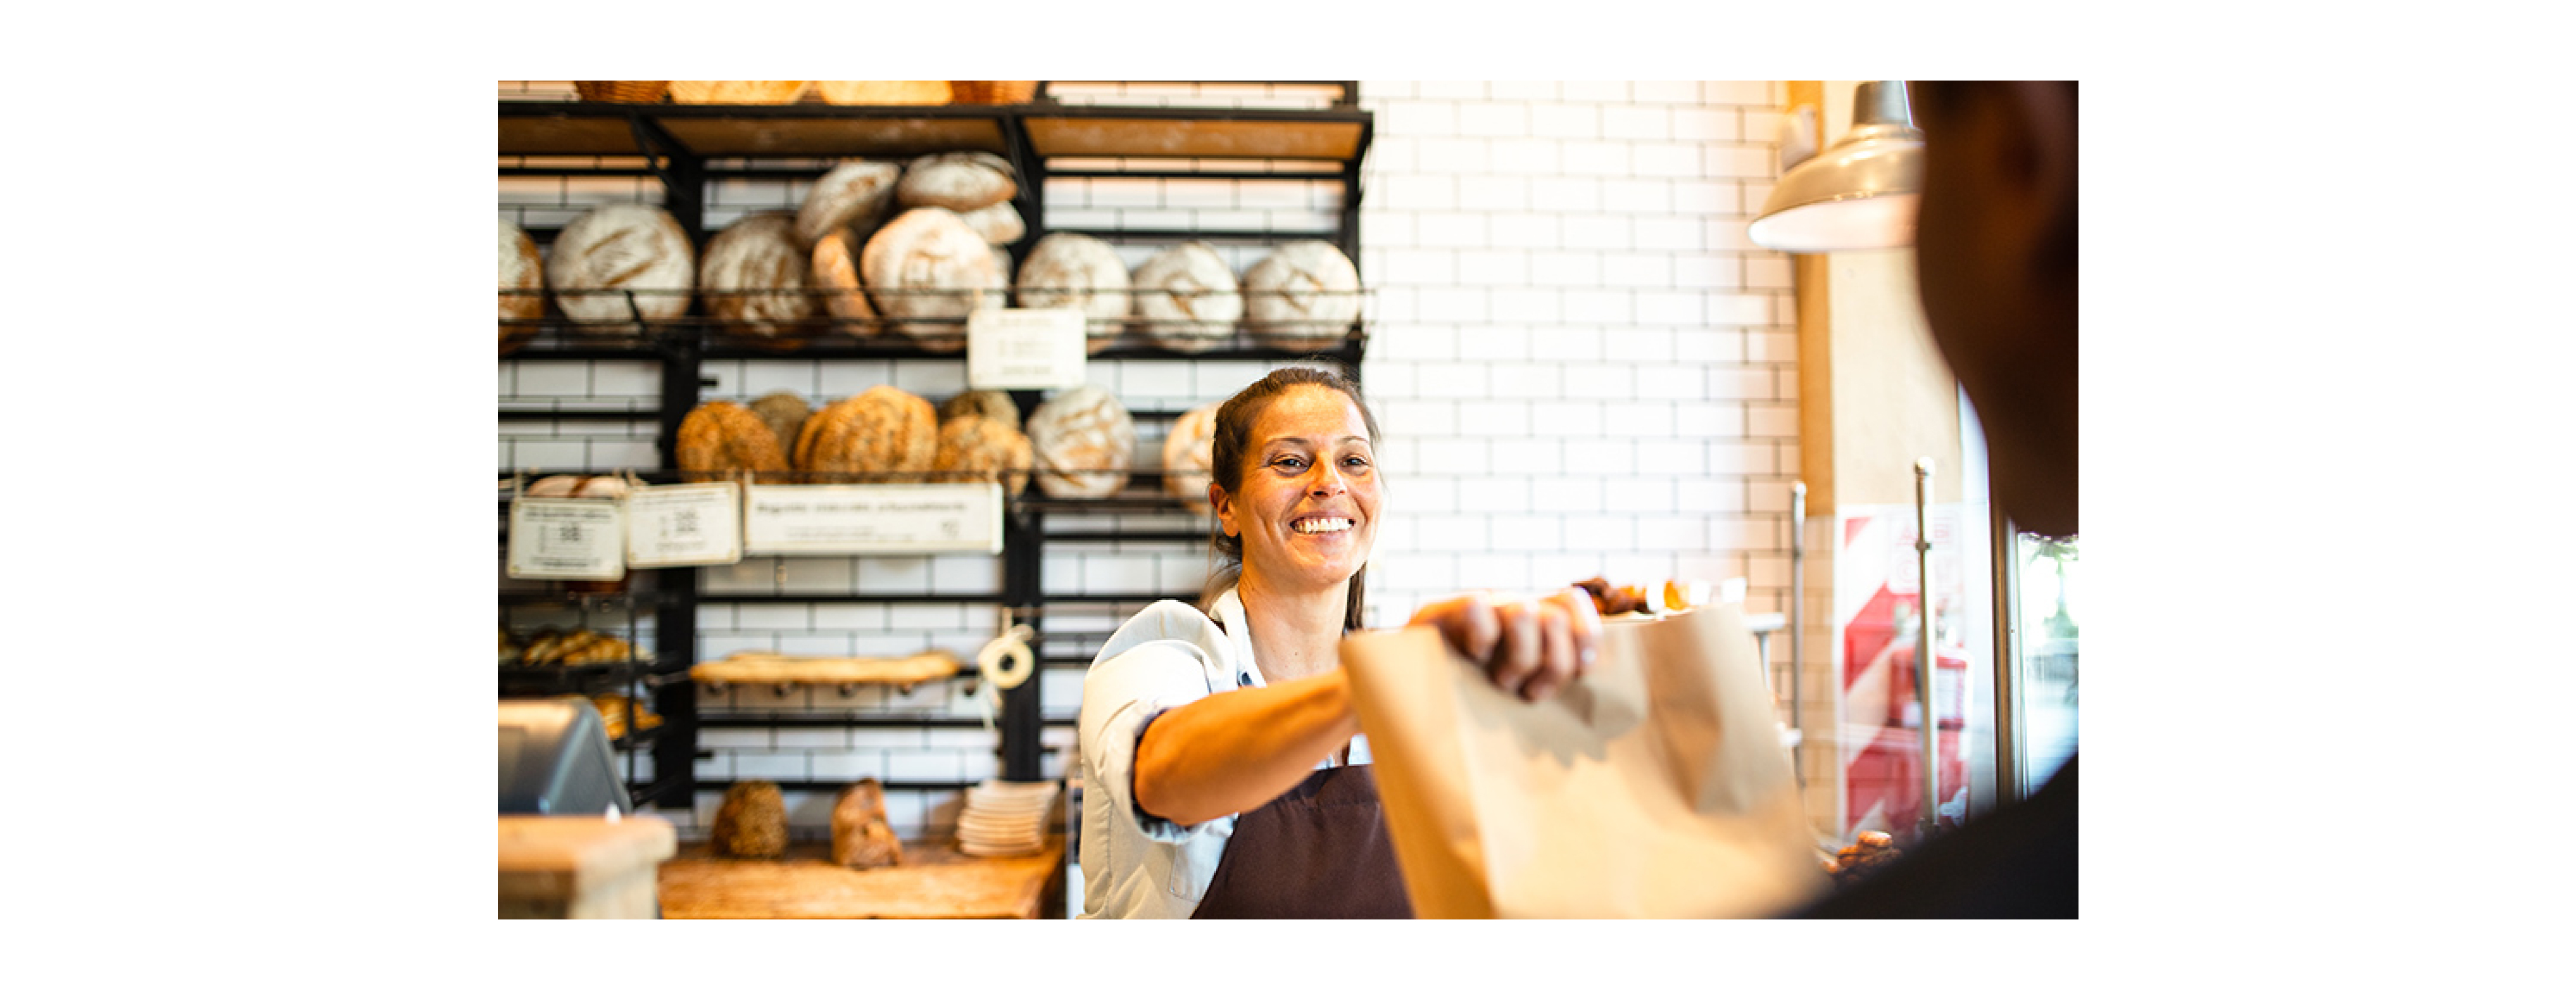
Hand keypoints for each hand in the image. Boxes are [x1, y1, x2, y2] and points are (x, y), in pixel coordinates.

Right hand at [1408, 588, 1602, 702]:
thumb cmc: (1471, 706)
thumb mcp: (1521, 694)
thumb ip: (1550, 680)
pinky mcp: (1437, 612)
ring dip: (1521, 657)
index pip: (1572, 601)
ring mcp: (1474, 608)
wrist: (1399, 702)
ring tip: (1503, 683)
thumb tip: (1589, 696)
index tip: (1580, 674)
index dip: (1585, 636)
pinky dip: (1482, 638)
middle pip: (1556, 617)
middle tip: (1529, 693)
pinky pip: (1476, 607)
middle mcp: (1506, 606)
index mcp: (1530, 621)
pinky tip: (1474, 658)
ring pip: (1524, 613)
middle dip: (1551, 665)